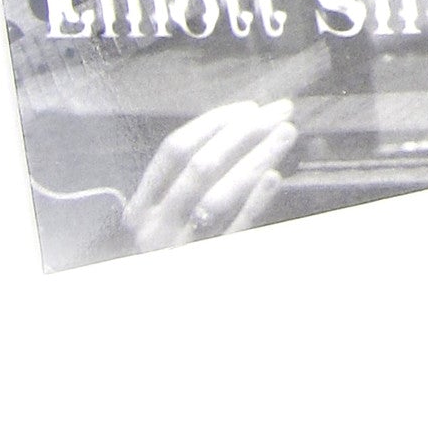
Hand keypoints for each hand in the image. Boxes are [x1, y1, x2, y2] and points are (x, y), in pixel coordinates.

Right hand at [121, 100, 294, 251]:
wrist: (170, 320)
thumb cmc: (179, 250)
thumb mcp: (170, 216)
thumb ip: (192, 179)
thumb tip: (243, 125)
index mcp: (140, 209)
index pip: (174, 150)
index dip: (213, 123)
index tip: (249, 107)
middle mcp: (154, 229)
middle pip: (200, 167)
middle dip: (244, 133)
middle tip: (281, 110)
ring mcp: (179, 250)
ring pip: (220, 195)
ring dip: (256, 157)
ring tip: (287, 132)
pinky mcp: (209, 266)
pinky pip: (236, 229)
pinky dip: (255, 201)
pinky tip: (275, 176)